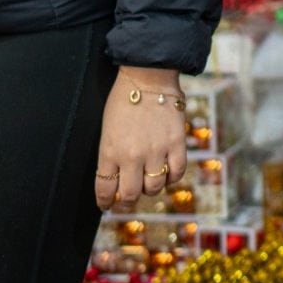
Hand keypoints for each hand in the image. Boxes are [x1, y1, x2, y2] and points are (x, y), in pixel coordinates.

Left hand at [95, 67, 186, 211]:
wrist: (149, 77)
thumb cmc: (124, 100)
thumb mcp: (107, 129)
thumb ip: (111, 154)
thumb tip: (116, 177)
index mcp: (109, 151)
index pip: (105, 189)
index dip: (105, 202)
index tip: (107, 205)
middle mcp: (132, 156)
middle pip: (130, 195)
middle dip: (126, 202)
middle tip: (127, 200)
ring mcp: (156, 151)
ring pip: (154, 187)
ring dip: (150, 188)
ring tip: (148, 180)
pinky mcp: (176, 144)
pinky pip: (177, 173)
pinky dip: (172, 177)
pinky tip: (167, 170)